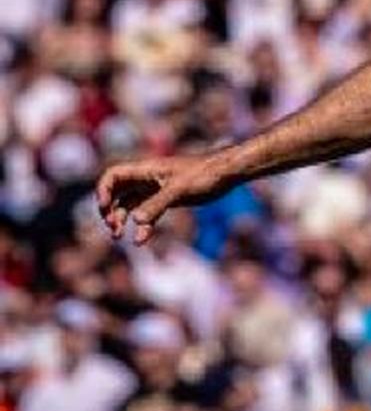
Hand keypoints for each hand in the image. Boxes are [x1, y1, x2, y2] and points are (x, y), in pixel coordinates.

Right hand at [96, 153, 230, 244]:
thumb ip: (157, 204)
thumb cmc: (203, 175)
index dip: (103, 190)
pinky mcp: (166, 199)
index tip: (104, 208)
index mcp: (146, 170)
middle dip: (110, 210)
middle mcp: (147, 178)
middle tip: (113, 226)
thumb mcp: (179, 190)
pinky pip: (147, 214)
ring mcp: (156, 189)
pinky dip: (143, 226)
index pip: (113, 175)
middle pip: (117, 193)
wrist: (226, 174)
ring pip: (130, 205)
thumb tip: (135, 220)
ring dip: (122, 220)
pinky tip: (141, 240)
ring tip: (118, 237)